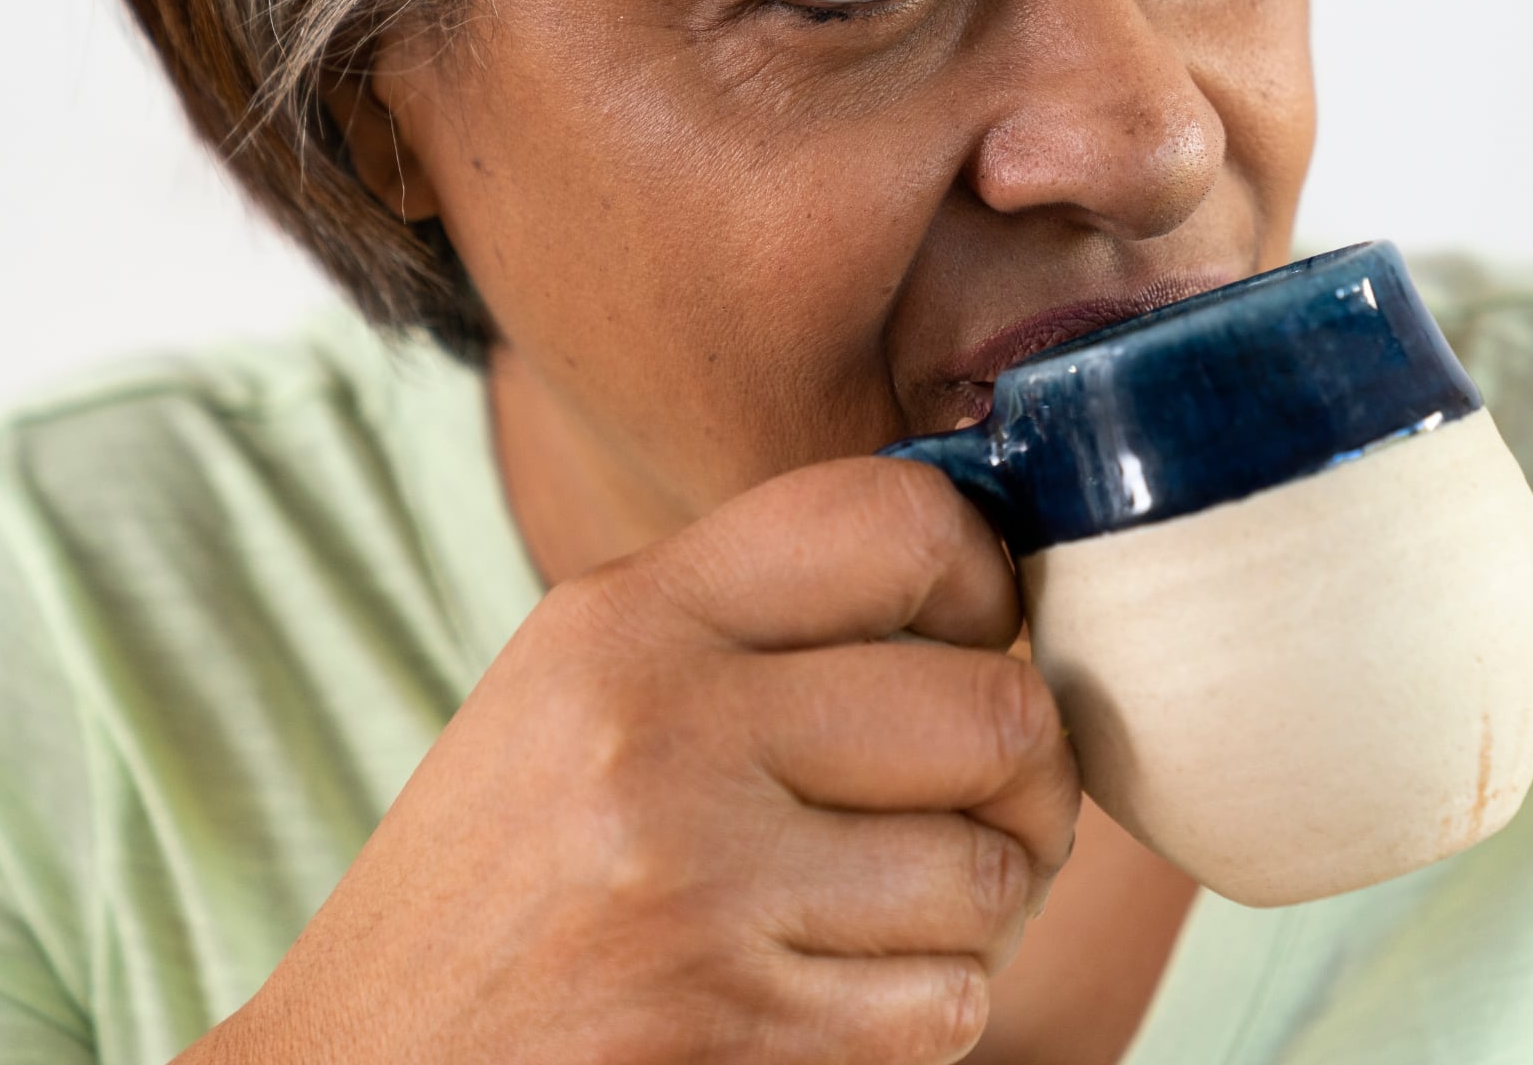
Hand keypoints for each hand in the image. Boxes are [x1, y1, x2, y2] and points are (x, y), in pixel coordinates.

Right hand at [184, 456, 1077, 1064]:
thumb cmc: (500, 878)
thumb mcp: (577, 689)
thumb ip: (751, 623)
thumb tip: (982, 582)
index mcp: (626, 620)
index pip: (895, 518)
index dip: (981, 575)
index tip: (979, 633)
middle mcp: (661, 732)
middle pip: (994, 708)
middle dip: (1032, 772)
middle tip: (995, 802)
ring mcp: (696, 889)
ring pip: (992, 871)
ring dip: (987, 905)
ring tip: (910, 908)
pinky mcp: (729, 1029)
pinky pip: (950, 1002)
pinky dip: (934, 1008)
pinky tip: (852, 991)